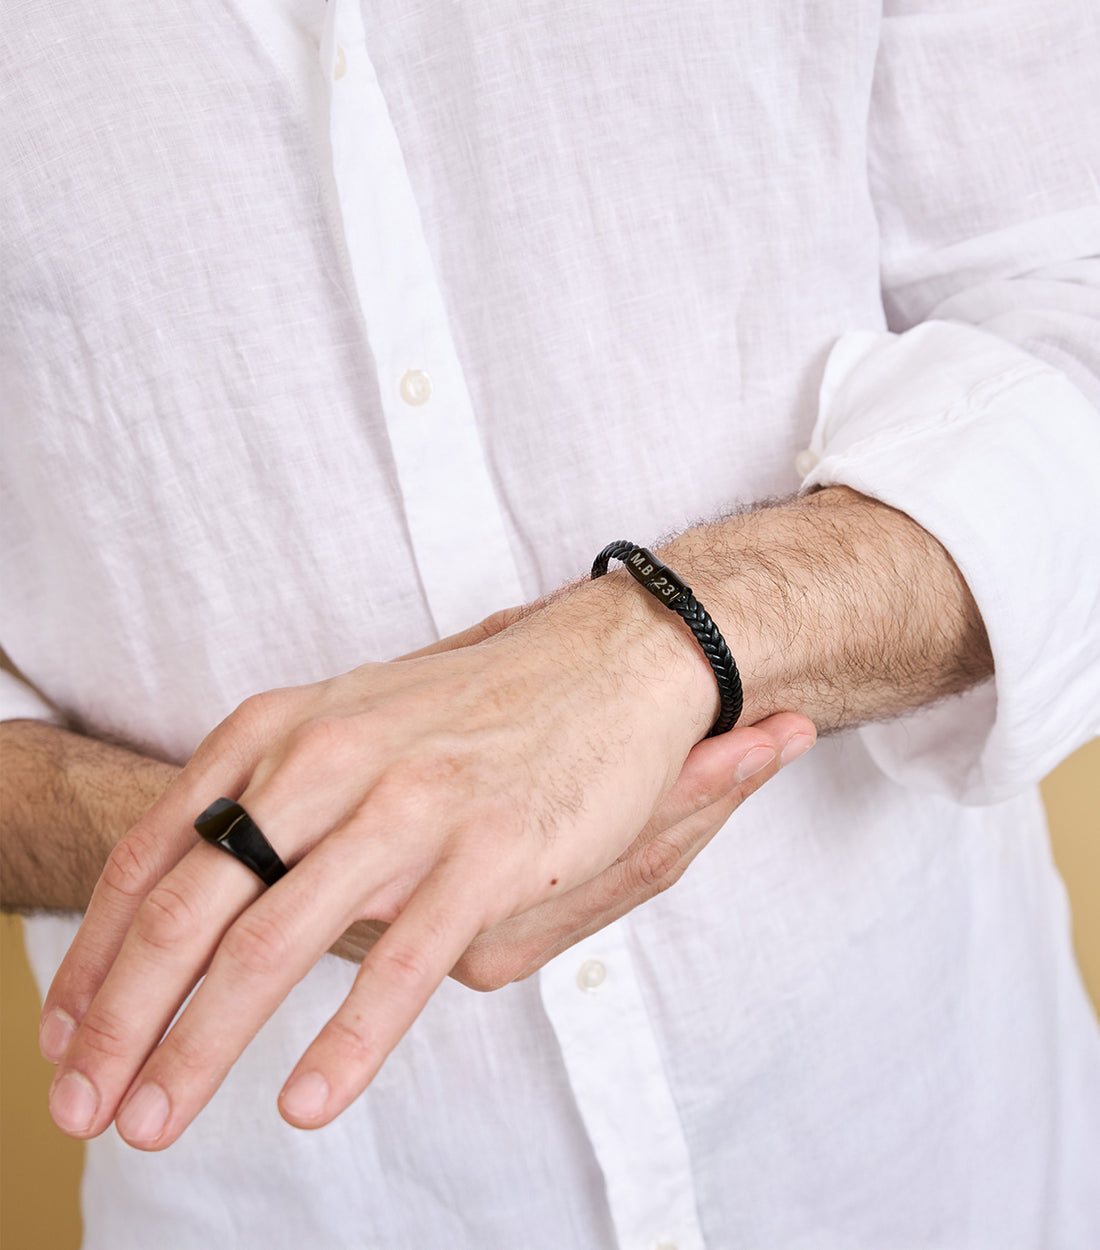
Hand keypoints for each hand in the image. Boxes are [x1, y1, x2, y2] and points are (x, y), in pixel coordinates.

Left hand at [39, 579, 812, 1149]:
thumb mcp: (350, 729)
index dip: (97, 955)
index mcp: (282, 729)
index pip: (155, 854)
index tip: (68, 1033)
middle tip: (83, 1104)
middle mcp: (328, 759)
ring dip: (201, 1046)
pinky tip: (306, 1101)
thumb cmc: (474, 711)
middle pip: (191, 907)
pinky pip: (399, 963)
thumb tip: (201, 906)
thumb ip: (276, 805)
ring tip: (157, 1122)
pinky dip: (346, 1042)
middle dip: (122, 1019)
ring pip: (274, 943)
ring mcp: (407, 804)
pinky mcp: (486, 851)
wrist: (608, 663)